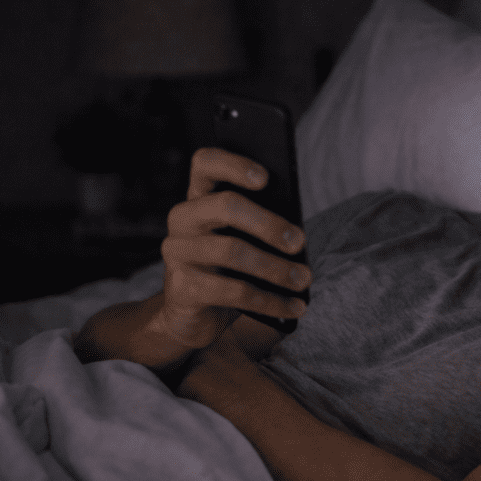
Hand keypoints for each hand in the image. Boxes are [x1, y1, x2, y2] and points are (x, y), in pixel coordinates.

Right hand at [157, 147, 310, 348]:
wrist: (194, 317)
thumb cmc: (229, 270)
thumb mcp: (244, 242)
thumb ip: (260, 226)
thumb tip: (297, 233)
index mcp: (199, 197)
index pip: (206, 163)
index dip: (234, 165)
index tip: (266, 178)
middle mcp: (183, 219)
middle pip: (225, 206)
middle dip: (268, 223)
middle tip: (300, 242)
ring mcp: (177, 253)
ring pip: (231, 251)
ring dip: (275, 268)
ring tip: (303, 280)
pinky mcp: (181, 288)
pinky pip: (232, 291)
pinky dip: (269, 300)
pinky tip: (292, 307)